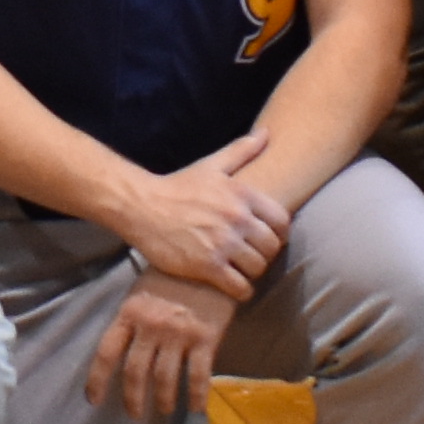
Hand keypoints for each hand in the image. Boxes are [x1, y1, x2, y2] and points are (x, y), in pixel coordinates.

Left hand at [90, 270, 239, 419]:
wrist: (211, 262)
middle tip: (134, 413)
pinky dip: (196, 396)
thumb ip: (132, 319)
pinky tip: (196, 408)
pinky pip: (198, 375)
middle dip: (133, 398)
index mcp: (130, 313)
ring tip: (164, 409)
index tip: (94, 399)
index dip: (97, 380)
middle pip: (134, 371)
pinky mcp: (205, 337)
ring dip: (163, 399)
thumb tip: (123, 349)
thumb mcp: (143, 291)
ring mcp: (178, 333)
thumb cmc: (174, 275)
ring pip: (164, 377)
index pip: (106, 352)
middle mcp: (150, 325)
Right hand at [122, 155, 289, 295]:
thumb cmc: (177, 187)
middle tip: (251, 257)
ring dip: (252, 273)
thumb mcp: (211, 165)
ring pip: (258, 268)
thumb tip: (265, 133)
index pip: (282, 221)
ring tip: (241, 271)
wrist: (141, 206)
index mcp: (242, 195)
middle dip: (264, 254)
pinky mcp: (207, 266)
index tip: (266, 238)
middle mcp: (237, 219)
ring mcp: (223, 244)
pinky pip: (240, 287)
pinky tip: (233, 287)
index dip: (278, 233)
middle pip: (271, 248)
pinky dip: (241, 291)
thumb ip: (241, 151)